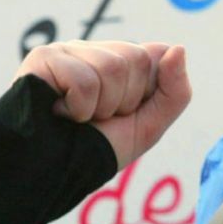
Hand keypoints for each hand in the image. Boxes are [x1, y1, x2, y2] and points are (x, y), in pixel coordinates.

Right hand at [15, 40, 191, 169]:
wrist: (54, 175)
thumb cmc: (97, 150)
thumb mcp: (148, 127)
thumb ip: (174, 91)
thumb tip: (179, 48)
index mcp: (117, 61)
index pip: (154, 55)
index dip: (144, 94)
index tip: (124, 113)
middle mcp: (92, 51)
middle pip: (136, 58)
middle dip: (124, 101)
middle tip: (98, 118)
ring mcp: (68, 51)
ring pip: (112, 67)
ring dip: (101, 107)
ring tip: (78, 118)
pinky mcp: (44, 59)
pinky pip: (84, 81)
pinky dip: (79, 110)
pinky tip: (60, 115)